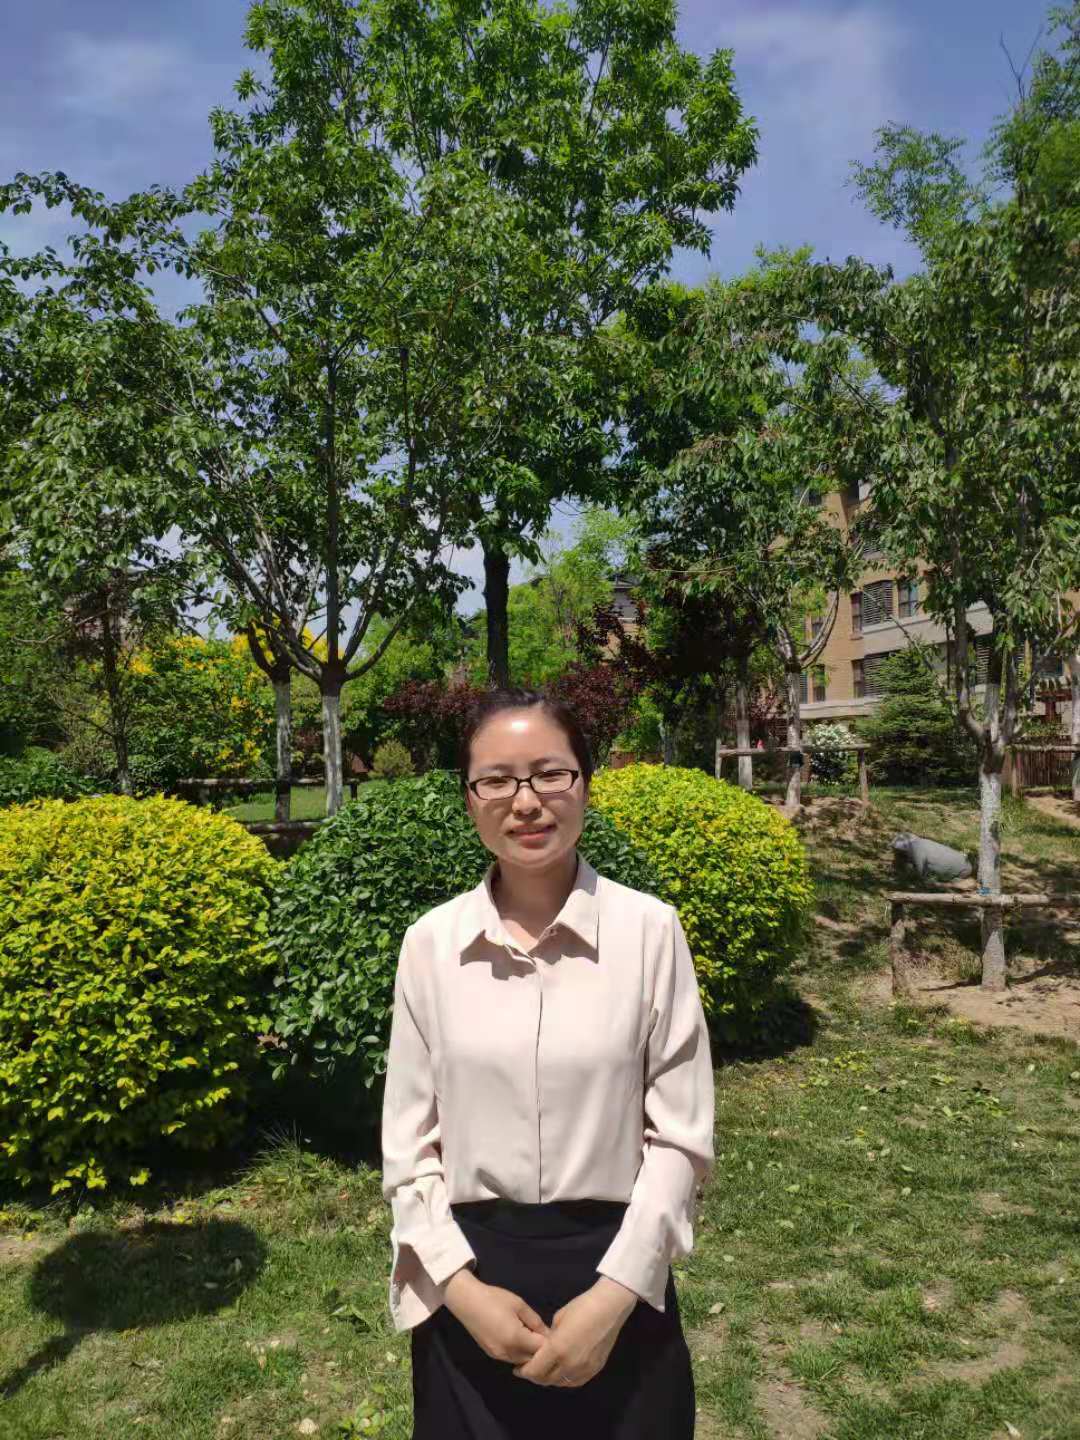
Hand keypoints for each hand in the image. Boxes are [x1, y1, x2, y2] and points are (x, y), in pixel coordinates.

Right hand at [443, 1266, 551, 1365]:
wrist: (467, 1301)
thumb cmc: (494, 1298)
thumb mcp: (519, 1305)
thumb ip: (535, 1322)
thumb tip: (549, 1335)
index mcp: (516, 1339)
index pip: (541, 1350)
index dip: (550, 1343)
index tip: (556, 1334)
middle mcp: (508, 1353)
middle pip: (533, 1360)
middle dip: (542, 1351)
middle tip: (546, 1336)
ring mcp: (499, 1356)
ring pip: (522, 1362)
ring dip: (530, 1354)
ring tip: (534, 1337)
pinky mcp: (492, 1355)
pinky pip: (512, 1358)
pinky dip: (520, 1353)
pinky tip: (521, 1340)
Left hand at [512, 1277, 637, 1388]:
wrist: (609, 1308)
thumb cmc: (582, 1307)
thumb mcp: (558, 1319)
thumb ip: (549, 1337)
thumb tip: (545, 1346)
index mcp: (557, 1349)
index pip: (534, 1370)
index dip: (524, 1371)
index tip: (518, 1368)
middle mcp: (569, 1364)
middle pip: (546, 1379)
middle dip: (534, 1376)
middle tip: (528, 1370)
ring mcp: (583, 1369)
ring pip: (560, 1383)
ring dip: (549, 1379)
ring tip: (544, 1371)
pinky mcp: (594, 1370)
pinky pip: (575, 1382)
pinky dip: (565, 1380)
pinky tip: (561, 1372)